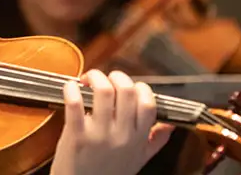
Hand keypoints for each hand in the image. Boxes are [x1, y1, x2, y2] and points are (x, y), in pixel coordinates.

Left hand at [49, 70, 172, 174]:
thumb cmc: (109, 173)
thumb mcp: (139, 160)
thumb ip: (155, 141)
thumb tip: (170, 124)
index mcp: (138, 138)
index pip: (149, 103)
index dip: (141, 88)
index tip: (130, 86)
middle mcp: (122, 134)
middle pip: (127, 90)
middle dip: (116, 76)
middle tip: (106, 78)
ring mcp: (99, 134)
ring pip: (103, 92)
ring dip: (95, 78)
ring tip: (88, 80)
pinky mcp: (76, 134)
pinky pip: (75, 104)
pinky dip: (71, 89)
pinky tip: (70, 87)